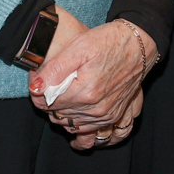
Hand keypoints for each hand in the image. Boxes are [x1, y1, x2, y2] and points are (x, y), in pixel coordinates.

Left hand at [30, 17, 152, 147]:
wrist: (138, 44)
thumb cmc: (109, 41)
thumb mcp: (79, 46)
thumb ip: (55, 68)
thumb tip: (35, 88)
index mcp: (85, 93)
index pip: (46, 104)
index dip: (37, 92)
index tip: (38, 79)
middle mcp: (95, 109)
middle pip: (57, 115)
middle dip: (48, 101)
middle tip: (49, 82)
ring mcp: (106, 115)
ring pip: (70, 125)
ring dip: (61, 113)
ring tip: (61, 94)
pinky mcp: (113, 116)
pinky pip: (89, 132)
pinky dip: (78, 126)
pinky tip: (74, 118)